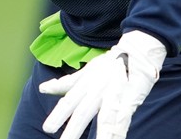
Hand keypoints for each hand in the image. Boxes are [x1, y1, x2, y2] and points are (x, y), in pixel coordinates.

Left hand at [39, 30, 166, 138]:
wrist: (137, 50)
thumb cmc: (110, 65)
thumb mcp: (86, 72)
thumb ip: (66, 83)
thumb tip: (43, 89)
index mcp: (86, 84)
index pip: (69, 101)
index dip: (58, 115)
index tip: (47, 129)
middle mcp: (98, 90)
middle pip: (84, 113)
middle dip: (73, 129)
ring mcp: (115, 95)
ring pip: (106, 119)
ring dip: (100, 134)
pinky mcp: (130, 101)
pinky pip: (124, 120)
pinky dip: (119, 132)